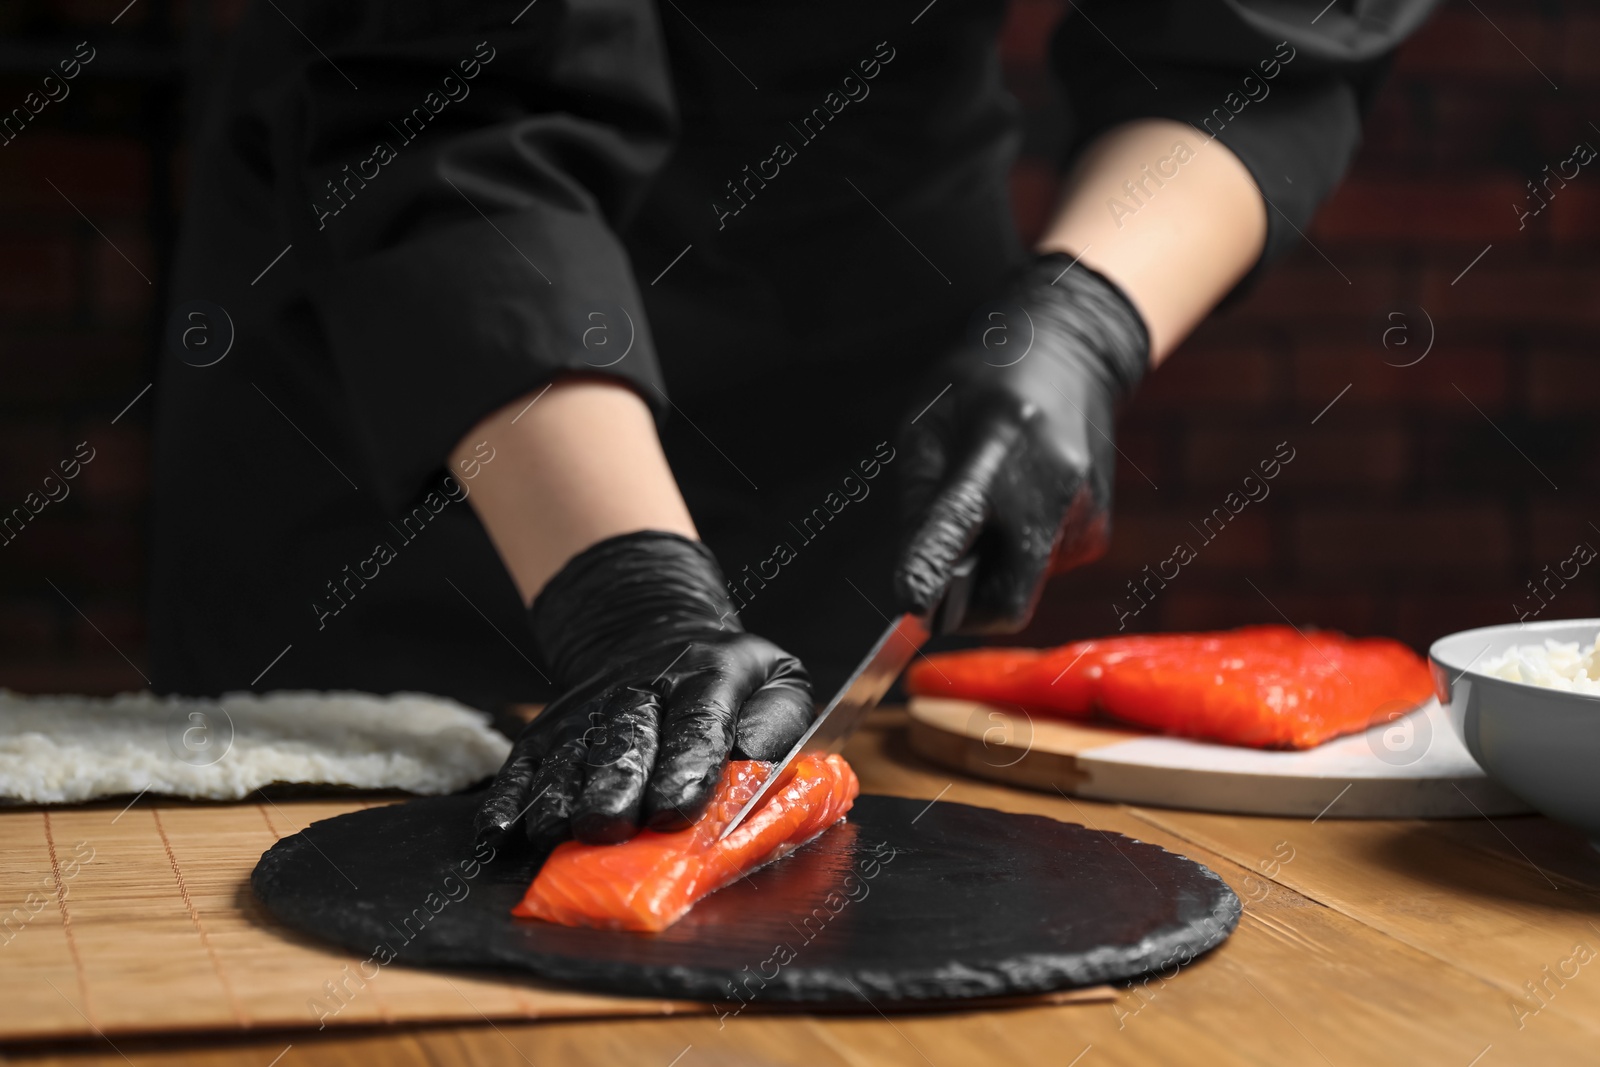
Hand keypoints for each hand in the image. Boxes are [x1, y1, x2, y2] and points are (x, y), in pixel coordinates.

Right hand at [474, 531, 812, 845]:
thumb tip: (755, 766)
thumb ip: (777, 725)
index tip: (674, 811)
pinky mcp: (549, 727)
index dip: (685, 766)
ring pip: (570, 753)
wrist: (656, 633)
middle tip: (607, 828)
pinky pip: (524, 762)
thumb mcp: (777, 683)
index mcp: (707, 675)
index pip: (697, 721)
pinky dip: (508, 798)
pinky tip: (498, 832)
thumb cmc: (729, 682)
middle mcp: (641, 687)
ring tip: (556, 834)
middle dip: (613, 786)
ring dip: (559, 796)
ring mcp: (589, 706)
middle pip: (624, 738)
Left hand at [894, 255, 1148, 632]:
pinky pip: (1040, 573)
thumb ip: (920, 498)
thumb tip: (912, 576)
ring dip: (989, 571)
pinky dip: (1014, 557)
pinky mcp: (1096, 533)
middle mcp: (1055, 481)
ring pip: (1020, 588)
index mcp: (1001, 438)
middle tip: (936, 581)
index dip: (933, 565)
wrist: (1074, 354)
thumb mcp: (930, 419)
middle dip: (966, 607)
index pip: (962, 517)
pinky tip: (1016, 507)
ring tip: (988, 508)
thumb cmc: (986, 382)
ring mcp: (1085, 512)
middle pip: (1008, 595)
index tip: (911, 605)